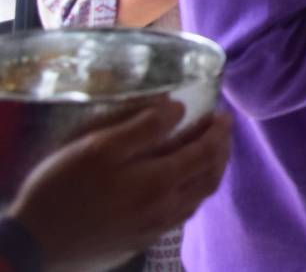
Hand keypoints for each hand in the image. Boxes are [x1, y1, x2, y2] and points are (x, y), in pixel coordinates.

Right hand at [9, 100, 231, 270]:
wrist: (34, 245)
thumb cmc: (62, 191)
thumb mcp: (98, 147)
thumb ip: (143, 127)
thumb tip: (179, 108)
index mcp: (160, 183)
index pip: (206, 153)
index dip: (219, 132)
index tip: (223, 115)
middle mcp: (165, 209)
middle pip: (210, 178)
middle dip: (221, 152)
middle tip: (221, 132)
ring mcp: (153, 229)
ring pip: (197, 199)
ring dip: (209, 173)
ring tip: (207, 154)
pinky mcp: (139, 241)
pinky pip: (180, 214)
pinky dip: (191, 193)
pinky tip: (179, 186)